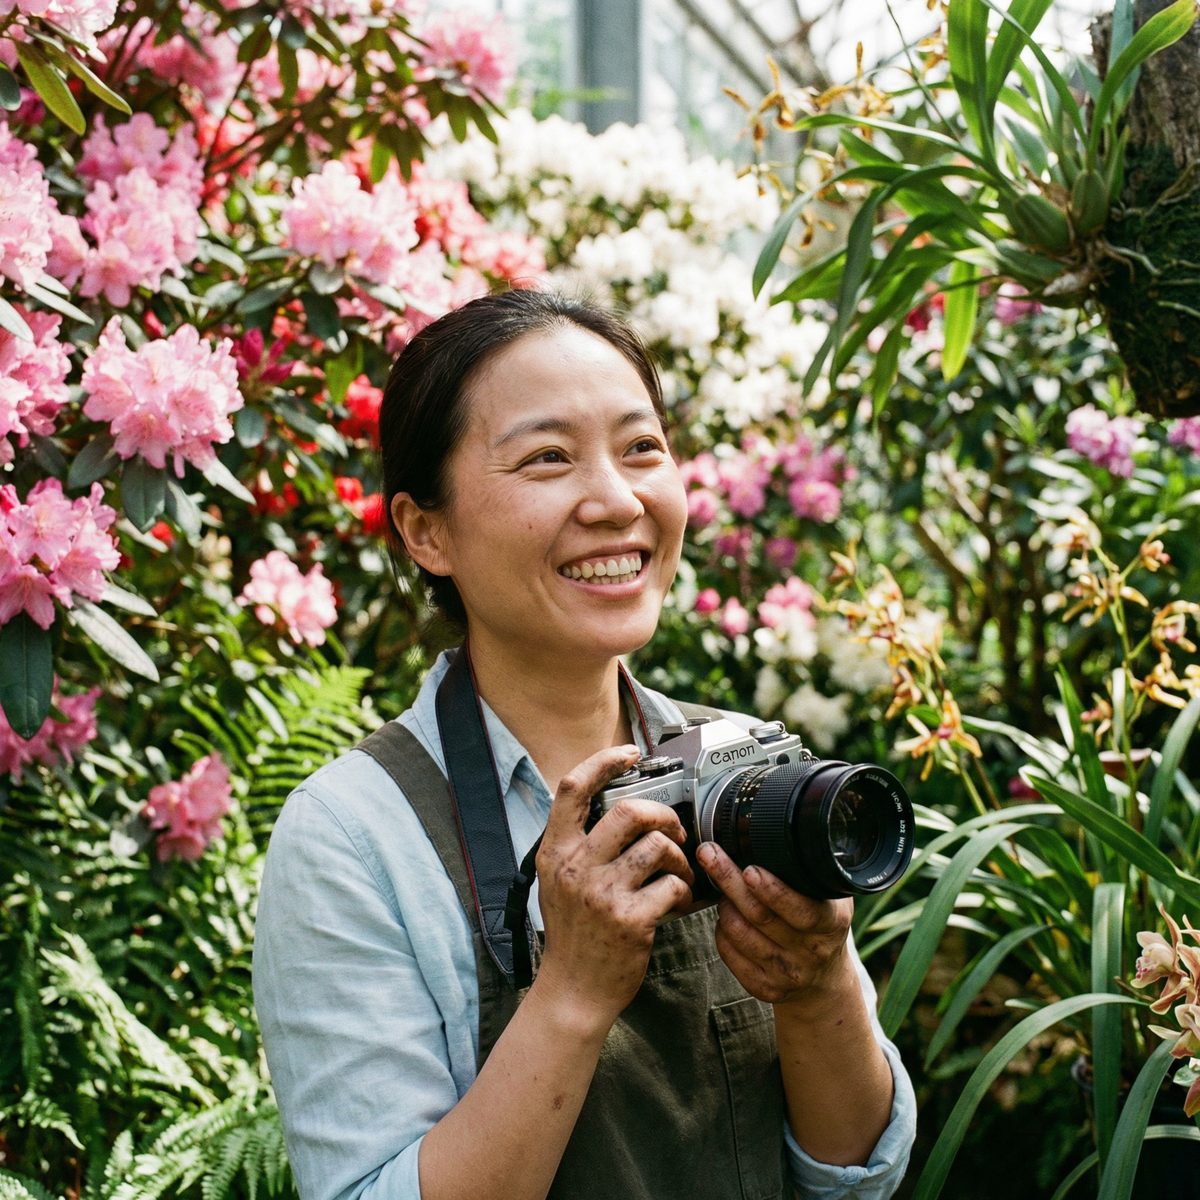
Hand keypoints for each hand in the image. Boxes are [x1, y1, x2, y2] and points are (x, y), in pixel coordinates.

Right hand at [532, 745, 695, 1029]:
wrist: (573, 992)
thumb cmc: (573, 934)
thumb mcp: (559, 882)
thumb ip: (579, 845)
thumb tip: (617, 806)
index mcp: (555, 852)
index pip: (572, 788)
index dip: (603, 761)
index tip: (629, 753)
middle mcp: (575, 868)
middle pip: (628, 811)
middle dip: (663, 815)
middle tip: (673, 832)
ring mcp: (601, 894)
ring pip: (657, 846)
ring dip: (678, 857)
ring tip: (676, 873)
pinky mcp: (630, 920)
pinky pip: (672, 885)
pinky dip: (684, 891)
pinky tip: (678, 902)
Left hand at [697, 842, 854, 1011]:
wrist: (824, 980)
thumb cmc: (820, 922)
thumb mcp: (831, 896)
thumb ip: (812, 871)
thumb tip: (780, 828)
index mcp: (831, 924)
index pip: (801, 909)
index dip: (773, 890)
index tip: (751, 869)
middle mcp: (811, 952)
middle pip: (759, 915)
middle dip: (729, 880)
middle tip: (710, 854)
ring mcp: (787, 974)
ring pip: (738, 932)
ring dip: (724, 904)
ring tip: (723, 887)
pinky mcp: (763, 989)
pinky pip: (728, 953)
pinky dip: (721, 930)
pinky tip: (727, 916)